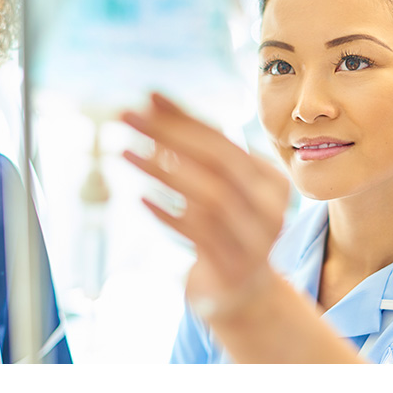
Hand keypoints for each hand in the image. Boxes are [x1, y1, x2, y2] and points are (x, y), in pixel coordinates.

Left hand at [120, 93, 291, 320]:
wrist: (243, 295)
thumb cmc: (224, 229)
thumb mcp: (217, 186)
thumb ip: (192, 148)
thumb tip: (152, 100)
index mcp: (269, 180)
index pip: (223, 141)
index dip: (184, 117)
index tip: (147, 97)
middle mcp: (269, 207)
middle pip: (218, 162)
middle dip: (169, 134)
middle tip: (127, 116)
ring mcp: (254, 240)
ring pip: (210, 196)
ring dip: (162, 170)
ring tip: (124, 152)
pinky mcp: (232, 267)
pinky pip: (199, 234)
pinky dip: (168, 214)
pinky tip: (140, 197)